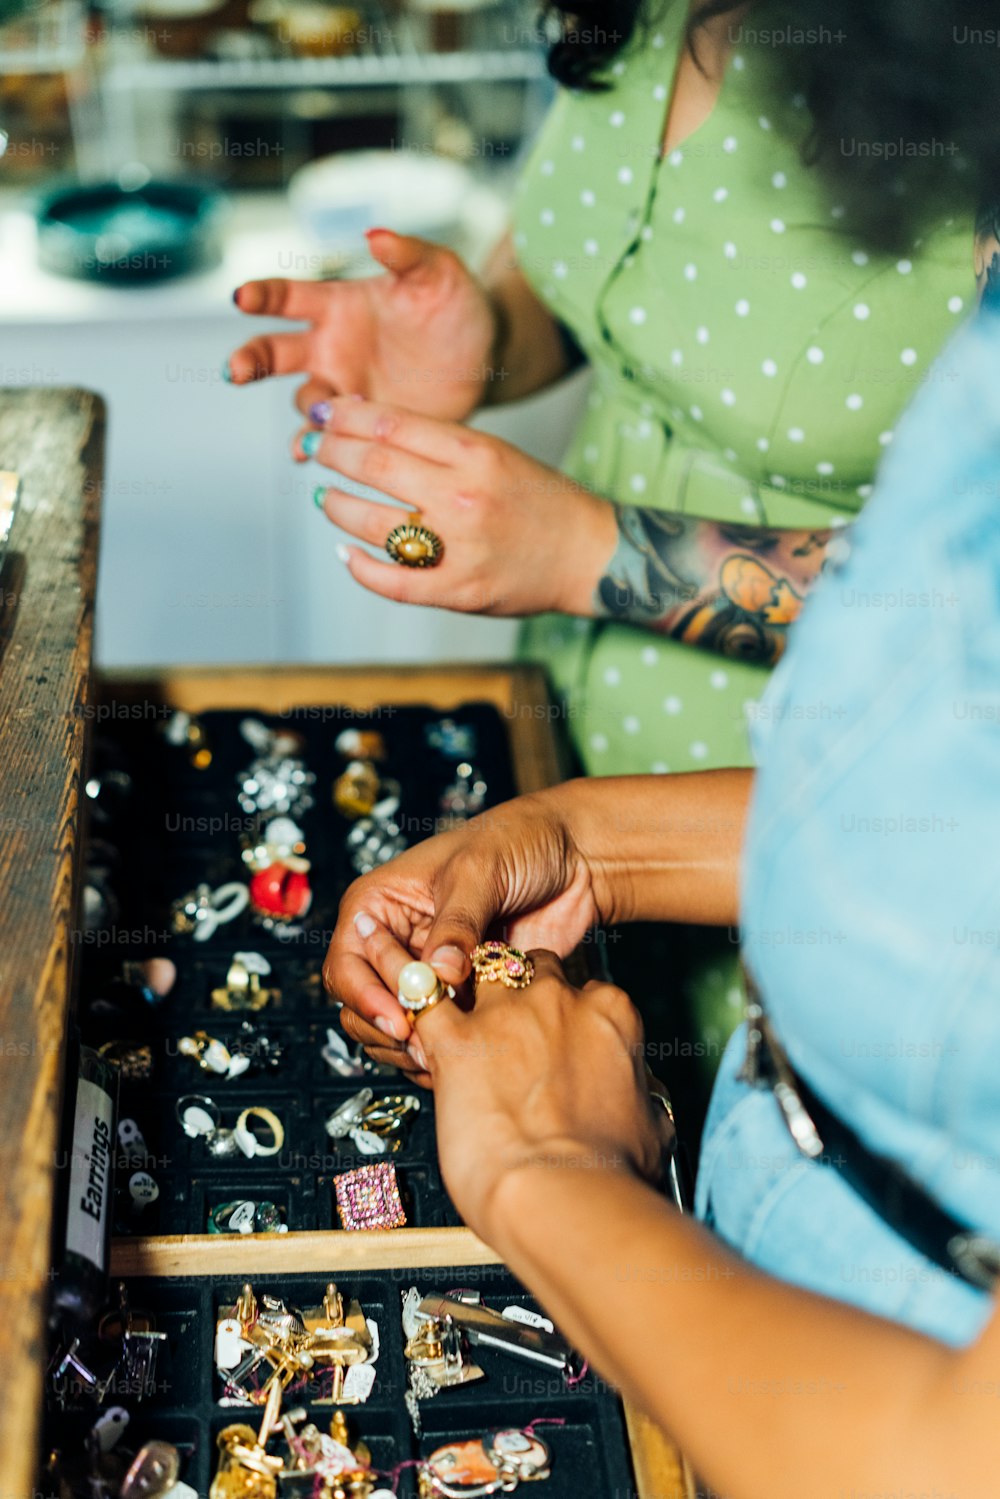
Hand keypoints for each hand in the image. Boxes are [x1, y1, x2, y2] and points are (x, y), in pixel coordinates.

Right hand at [227, 230, 498, 420]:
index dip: (262, 295)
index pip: (288, 297)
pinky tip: (311, 453)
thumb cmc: (456, 305)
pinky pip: (327, 438)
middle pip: (273, 353)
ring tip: (328, 414)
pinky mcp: (362, 425)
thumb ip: (407, 253)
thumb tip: (375, 236)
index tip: (242, 297)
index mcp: (339, 306)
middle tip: (236, 371)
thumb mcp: (438, 271)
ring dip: (308, 410)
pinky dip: (315, 446)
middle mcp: (330, 348)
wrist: (485, 357)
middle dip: (250, 360)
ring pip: (303, 402)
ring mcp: (343, 389)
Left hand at [302, 395, 616, 616]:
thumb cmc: (539, 501)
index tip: (323, 413)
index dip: (345, 416)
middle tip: (314, 449)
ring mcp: (459, 547)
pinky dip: (358, 566)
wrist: (587, 554)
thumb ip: (437, 442)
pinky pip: (391, 581)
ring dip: (335, 506)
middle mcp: (463, 496)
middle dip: (331, 453)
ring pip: (371, 522)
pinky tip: (346, 553)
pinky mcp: (457, 591)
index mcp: (475, 454)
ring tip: (324, 498)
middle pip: (373, 465)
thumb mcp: (495, 454)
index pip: (390, 424)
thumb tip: (368, 422)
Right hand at [322, 788, 601, 1079]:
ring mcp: (426, 972)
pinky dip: (445, 1053)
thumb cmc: (516, 842)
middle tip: (427, 1049)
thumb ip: (457, 924)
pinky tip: (471, 1058)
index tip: (401, 1021)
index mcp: (378, 904)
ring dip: (414, 1049)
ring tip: (448, 1057)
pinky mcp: (459, 995)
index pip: (347, 962)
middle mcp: (394, 941)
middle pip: (362, 1004)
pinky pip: (438, 1035)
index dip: (365, 997)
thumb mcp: (479, 872)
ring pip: (396, 1027)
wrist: (571, 855)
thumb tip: (439, 976)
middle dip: (389, 1030)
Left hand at [397, 943, 665, 1244]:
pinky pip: (421, 999)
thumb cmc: (609, 1173)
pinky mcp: (456, 1040)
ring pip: (477, 968)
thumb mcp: (652, 1127)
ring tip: (458, 1015)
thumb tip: (644, 1104)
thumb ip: (643, 1098)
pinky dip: (410, 1003)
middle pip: (532, 967)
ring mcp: (506, 1015)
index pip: (584, 987)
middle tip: (509, 1028)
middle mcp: (559, 1002)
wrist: (565, 1197)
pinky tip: (407, 1016)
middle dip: (518, 990)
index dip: (566, 1013)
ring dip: (466, 987)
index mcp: (610, 1014)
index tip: (558, 1038)